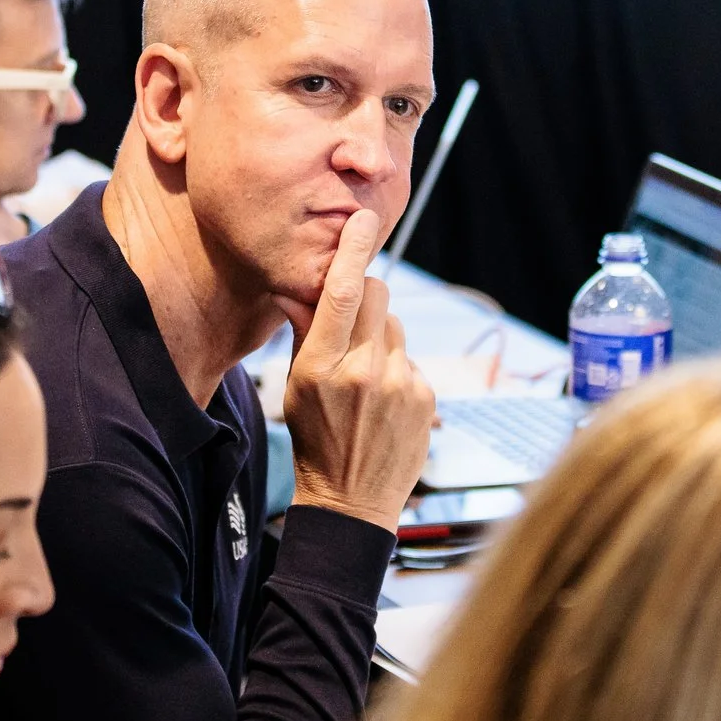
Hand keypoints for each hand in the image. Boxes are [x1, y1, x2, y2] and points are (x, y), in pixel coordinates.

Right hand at [276, 209, 434, 530]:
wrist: (351, 502)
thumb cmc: (315, 441)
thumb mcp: (295, 387)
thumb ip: (304, 334)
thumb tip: (301, 287)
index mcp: (323, 366)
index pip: (342, 293)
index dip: (353, 250)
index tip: (362, 218)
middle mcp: (365, 371)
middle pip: (376, 294)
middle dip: (363, 295)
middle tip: (350, 322)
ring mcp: (400, 385)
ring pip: (394, 326)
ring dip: (379, 337)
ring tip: (364, 376)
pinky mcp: (425, 397)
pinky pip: (409, 359)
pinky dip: (396, 368)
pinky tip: (383, 400)